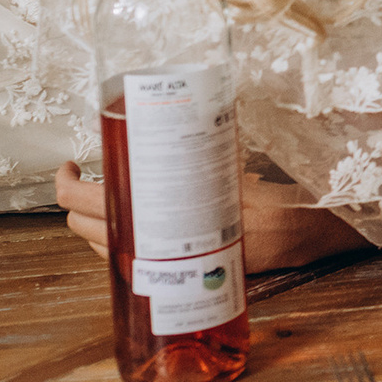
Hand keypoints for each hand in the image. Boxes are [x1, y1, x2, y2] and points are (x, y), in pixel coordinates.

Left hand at [56, 160, 365, 270]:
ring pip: (101, 249)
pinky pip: (129, 262)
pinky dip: (119, 239)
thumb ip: (205, 141)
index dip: (65, 186)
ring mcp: (170, 267)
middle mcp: (164, 250)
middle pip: (83, 229)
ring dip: (94, 222)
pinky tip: (135, 218)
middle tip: (83, 172)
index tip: (67, 164)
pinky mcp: (183, 274)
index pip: (91, 205)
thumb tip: (171, 107)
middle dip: (73, 201)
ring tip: (108, 191)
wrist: (316, 234)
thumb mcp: (241, 157)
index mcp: (171, 219)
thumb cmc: (286, 192)